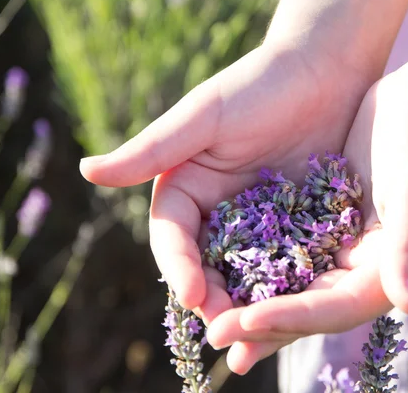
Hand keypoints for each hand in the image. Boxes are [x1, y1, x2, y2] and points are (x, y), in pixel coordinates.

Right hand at [79, 39, 388, 367]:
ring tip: (257, 334)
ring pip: (246, 271)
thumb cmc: (259, 86)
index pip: (173, 236)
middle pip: (208, 264)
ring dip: (249, 303)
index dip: (178, 266)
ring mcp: (258, 222)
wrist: (322, 73)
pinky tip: (298, 309)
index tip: (192, 293)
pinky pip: (290, 261)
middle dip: (214, 297)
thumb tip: (86, 171)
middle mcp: (217, 211)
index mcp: (186, 189)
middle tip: (227, 328)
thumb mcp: (204, 117)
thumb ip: (152, 150)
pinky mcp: (297, 224)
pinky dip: (289, 286)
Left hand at [205, 70, 407, 371]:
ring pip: (297, 287)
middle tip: (217, 336)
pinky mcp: (328, 226)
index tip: (246, 322)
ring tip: (212, 321)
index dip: (293, 317)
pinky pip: (290, 254)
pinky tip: (227, 272)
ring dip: (257, 305)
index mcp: (395, 269)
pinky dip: (261, 266)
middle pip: (312, 308)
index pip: (338, 306)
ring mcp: (348, 249)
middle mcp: (370, 270)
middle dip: (265, 324)